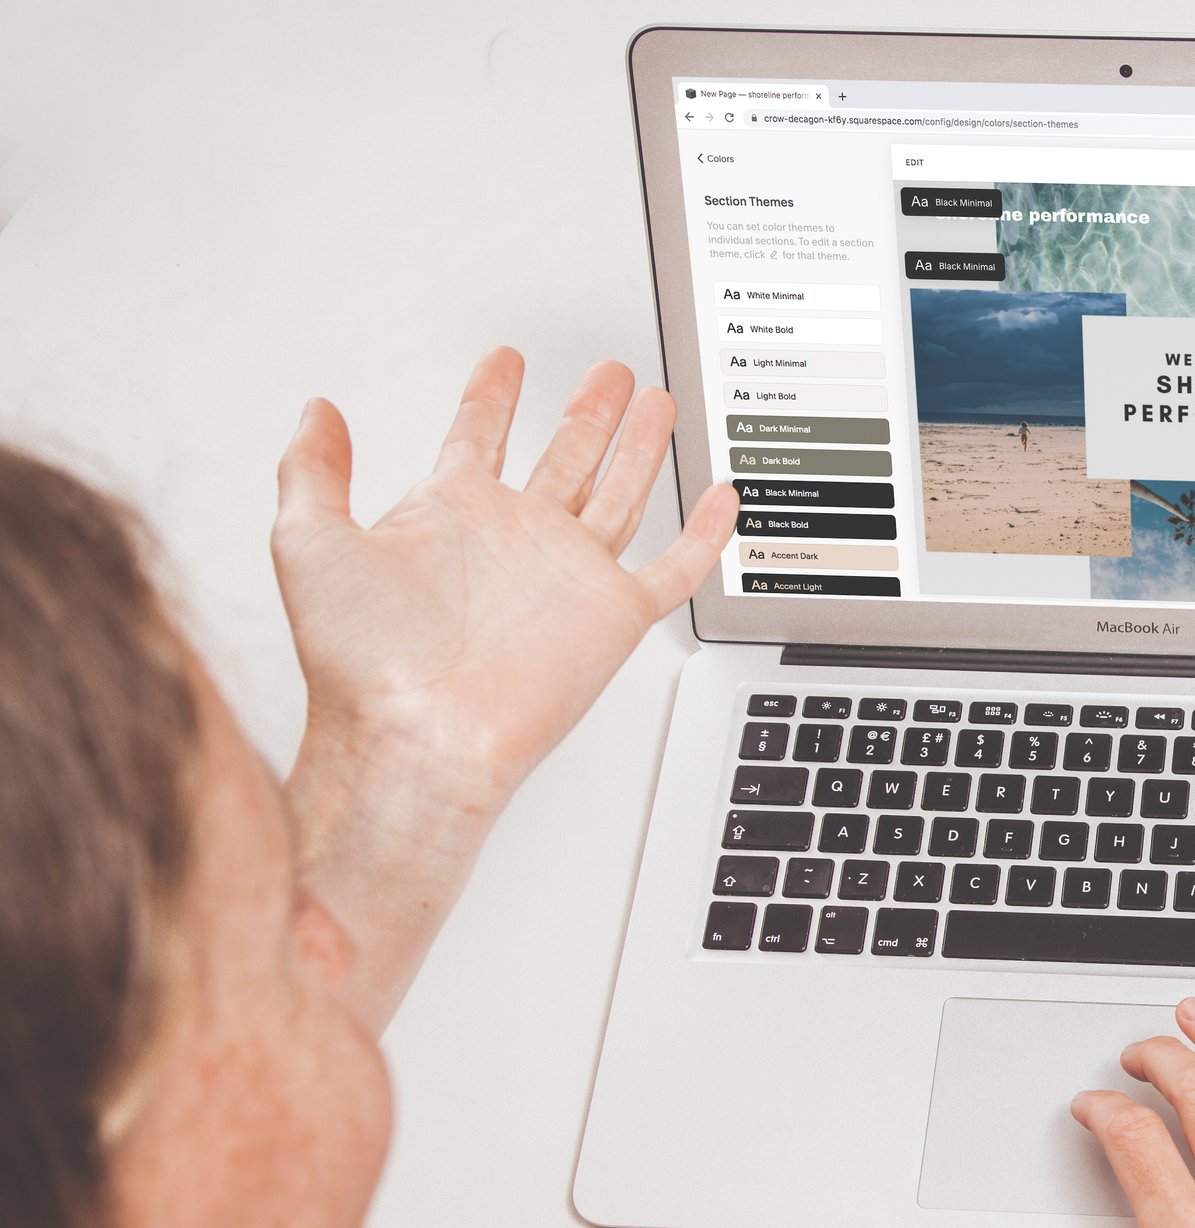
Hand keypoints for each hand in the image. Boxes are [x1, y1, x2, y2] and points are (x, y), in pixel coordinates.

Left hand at [271, 348, 736, 1026]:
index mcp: (450, 515)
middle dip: (589, 412)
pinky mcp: (613, 616)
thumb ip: (312, 470)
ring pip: (620, 494)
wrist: (416, 734)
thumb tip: (317, 412)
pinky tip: (720, 502)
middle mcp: (515, 540)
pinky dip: (704, 536)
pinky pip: (674, 569)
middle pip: (566, 457)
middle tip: (609, 374)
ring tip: (655, 403)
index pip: (479, 435)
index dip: (493, 394)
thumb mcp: (308, 540)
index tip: (506, 360)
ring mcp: (567, 575)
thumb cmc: (360, 660)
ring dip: (640, 446)